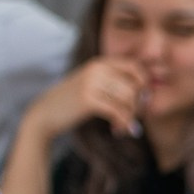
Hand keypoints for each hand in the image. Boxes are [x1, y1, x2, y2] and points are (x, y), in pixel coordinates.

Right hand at [27, 56, 145, 139]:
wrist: (44, 114)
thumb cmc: (73, 103)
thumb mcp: (94, 85)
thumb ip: (116, 85)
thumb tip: (148, 95)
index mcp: (100, 63)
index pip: (135, 67)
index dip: (144, 84)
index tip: (140, 101)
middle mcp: (97, 69)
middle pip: (135, 86)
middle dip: (138, 106)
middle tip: (131, 119)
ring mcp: (91, 83)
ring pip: (128, 100)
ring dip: (130, 117)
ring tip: (122, 126)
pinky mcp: (88, 99)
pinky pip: (118, 112)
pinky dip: (122, 124)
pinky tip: (117, 130)